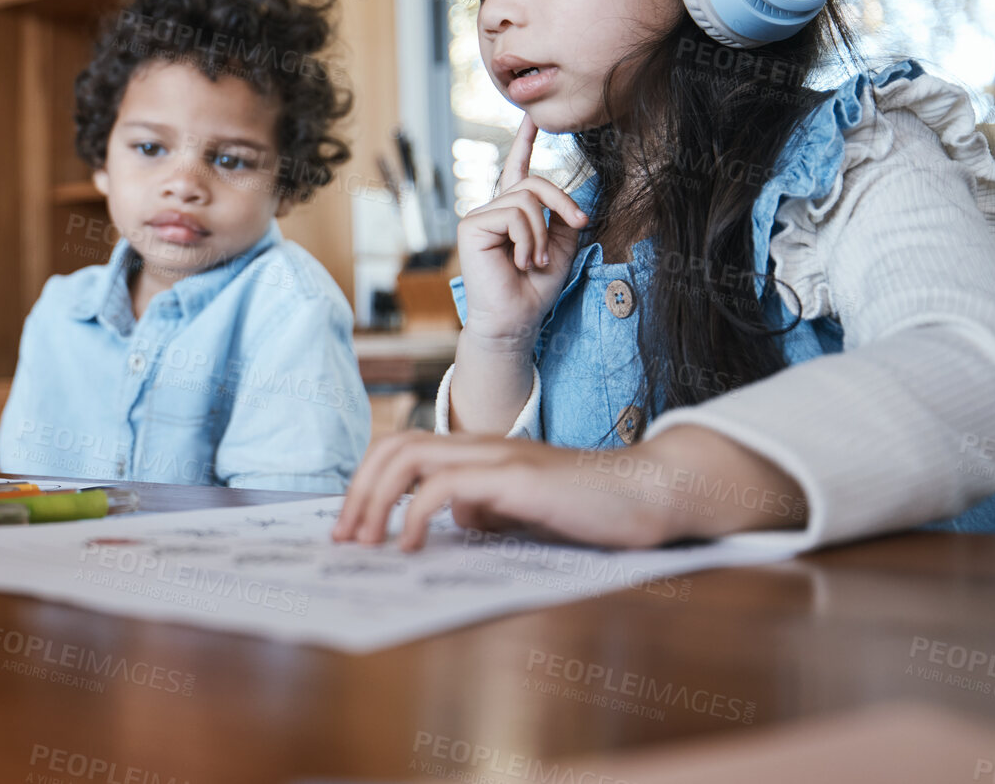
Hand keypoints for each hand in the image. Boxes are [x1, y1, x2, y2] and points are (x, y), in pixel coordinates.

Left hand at [330, 427, 809, 551]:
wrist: (650, 493)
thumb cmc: (592, 506)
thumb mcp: (524, 512)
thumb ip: (487, 510)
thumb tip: (454, 522)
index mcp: (479, 453)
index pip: (404, 449)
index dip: (367, 484)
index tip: (352, 528)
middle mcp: (481, 447)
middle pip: (394, 447)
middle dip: (358, 492)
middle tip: (344, 539)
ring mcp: (498, 457)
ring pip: (410, 457)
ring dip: (375, 501)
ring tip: (366, 543)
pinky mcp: (517, 478)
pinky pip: (447, 485)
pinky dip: (417, 516)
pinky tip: (412, 548)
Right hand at [456, 113, 587, 343]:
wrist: (516, 320)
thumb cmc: (535, 290)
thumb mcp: (561, 248)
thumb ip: (564, 219)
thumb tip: (576, 196)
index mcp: (512, 214)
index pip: (518, 171)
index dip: (524, 143)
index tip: (532, 118)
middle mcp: (493, 211)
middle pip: (534, 182)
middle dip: (563, 202)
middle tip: (580, 223)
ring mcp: (479, 217)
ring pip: (527, 200)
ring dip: (541, 234)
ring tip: (534, 260)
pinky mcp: (471, 226)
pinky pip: (514, 215)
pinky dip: (527, 239)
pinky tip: (519, 261)